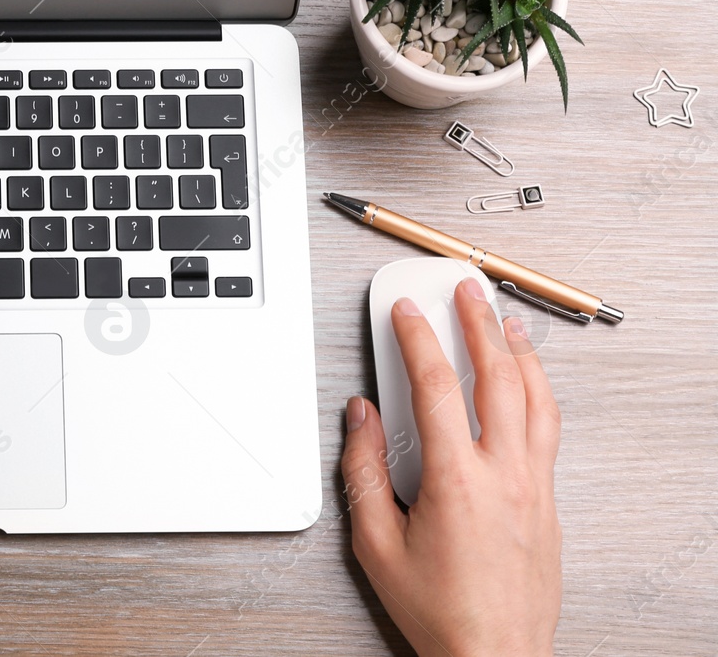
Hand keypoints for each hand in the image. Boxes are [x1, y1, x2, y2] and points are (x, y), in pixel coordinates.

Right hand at [342, 278, 561, 656]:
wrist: (495, 656)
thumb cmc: (438, 610)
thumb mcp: (375, 543)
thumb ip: (363, 471)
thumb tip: (360, 417)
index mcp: (456, 480)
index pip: (435, 387)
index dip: (418, 338)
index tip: (408, 311)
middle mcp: (504, 475)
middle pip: (497, 378)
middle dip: (480, 324)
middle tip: (466, 290)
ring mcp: (534, 488)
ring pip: (537, 401)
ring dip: (520, 353)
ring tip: (507, 322)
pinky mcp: (549, 504)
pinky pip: (548, 431)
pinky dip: (537, 393)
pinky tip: (527, 383)